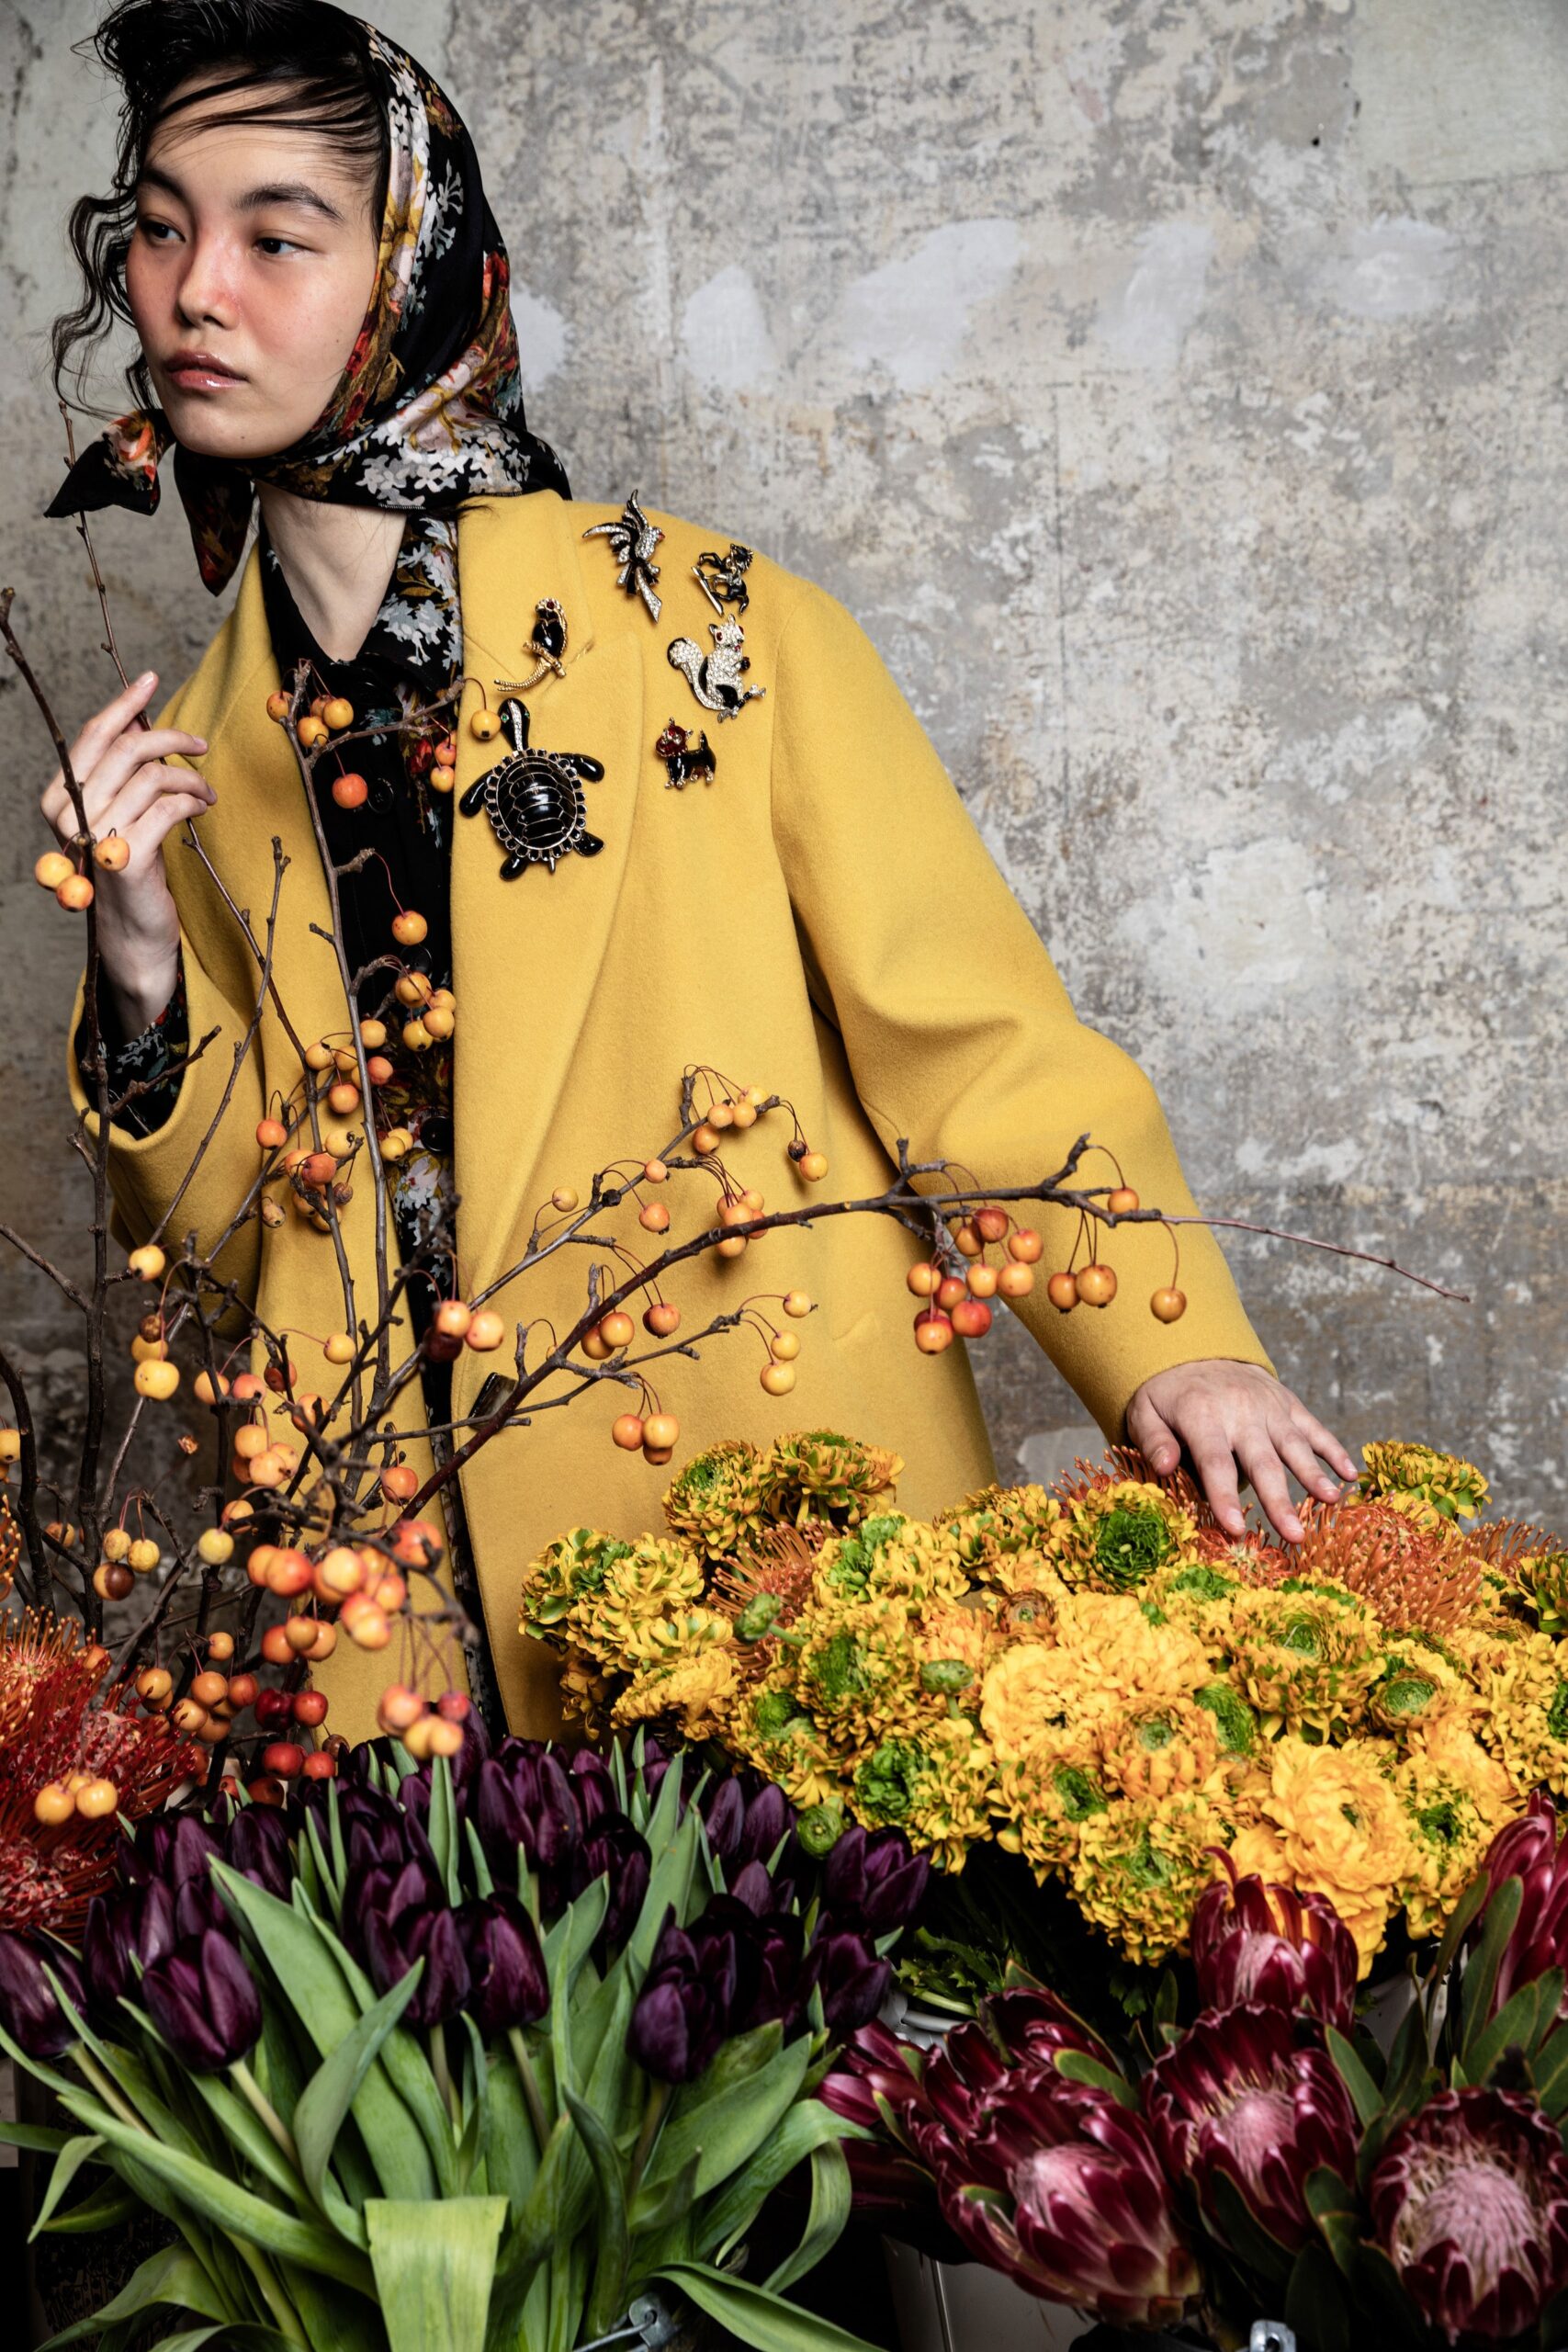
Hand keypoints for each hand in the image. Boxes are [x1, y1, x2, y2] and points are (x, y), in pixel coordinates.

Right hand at [38, 668, 212, 1033]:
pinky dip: (192, 801)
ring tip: (207, 792)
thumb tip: (140, 716)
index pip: (94, 736)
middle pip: (127, 749)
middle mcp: (69, 814)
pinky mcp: (128, 857)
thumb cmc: (129, 862)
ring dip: (190, 778)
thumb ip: (122, 770)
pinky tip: (203, 808)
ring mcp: (96, 836)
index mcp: (58, 795)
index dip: (125, 704)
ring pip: (152, 776)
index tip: (151, 679)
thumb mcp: (120, 810)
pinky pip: (169, 807)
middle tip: (200, 745)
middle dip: (170, 738)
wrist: (134, 926)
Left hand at [1125, 1359, 1358, 1544]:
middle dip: (1278, 1500)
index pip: (1215, 1461)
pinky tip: (1350, 1475)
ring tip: (1331, 1502)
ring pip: (1294, 1445)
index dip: (1225, 1496)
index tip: (1236, 1529)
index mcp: (1202, 1416)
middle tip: (1295, 1536)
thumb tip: (1165, 1469)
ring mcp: (1269, 1407)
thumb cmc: (1167, 1394)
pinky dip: (1334, 1450)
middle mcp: (1240, 1411)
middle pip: (1262, 1461)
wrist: (1196, 1348)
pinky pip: (1314, 1427)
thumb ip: (1153, 1440)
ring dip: (1314, 1474)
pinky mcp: (1288, 1404)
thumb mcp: (1144, 1410)